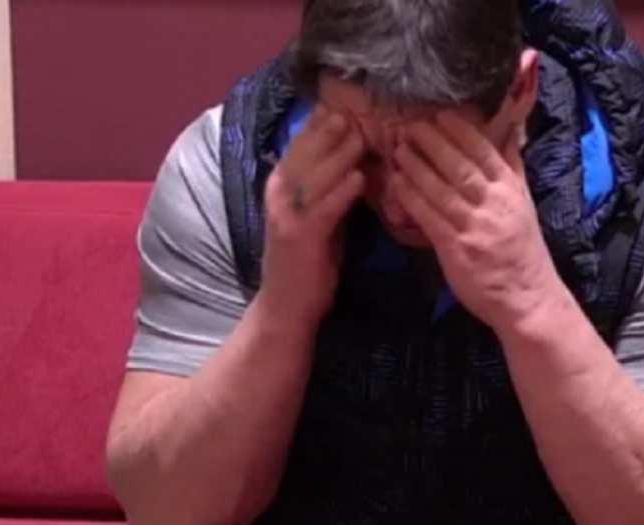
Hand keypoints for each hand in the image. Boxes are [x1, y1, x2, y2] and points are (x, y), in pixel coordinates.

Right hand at [257, 106, 364, 328]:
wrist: (286, 306)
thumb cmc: (308, 259)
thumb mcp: (317, 214)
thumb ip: (329, 186)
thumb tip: (355, 156)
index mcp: (282, 185)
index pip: (301, 144)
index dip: (323, 123)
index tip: (349, 102)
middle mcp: (280, 194)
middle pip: (306, 152)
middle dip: (331, 130)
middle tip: (358, 108)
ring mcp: (287, 215)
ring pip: (315, 174)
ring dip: (339, 153)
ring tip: (363, 134)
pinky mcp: (301, 236)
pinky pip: (324, 208)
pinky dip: (342, 191)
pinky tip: (360, 178)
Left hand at [392, 112, 568, 330]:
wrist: (527, 297)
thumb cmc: (522, 249)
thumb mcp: (524, 203)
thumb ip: (512, 167)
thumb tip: (507, 131)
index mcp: (511, 190)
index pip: (485, 152)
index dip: (460, 131)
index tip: (440, 115)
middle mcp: (494, 204)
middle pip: (460, 166)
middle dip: (433, 143)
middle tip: (411, 125)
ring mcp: (474, 227)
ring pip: (441, 189)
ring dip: (417, 167)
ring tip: (399, 149)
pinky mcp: (456, 249)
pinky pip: (429, 217)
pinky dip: (412, 198)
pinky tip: (398, 184)